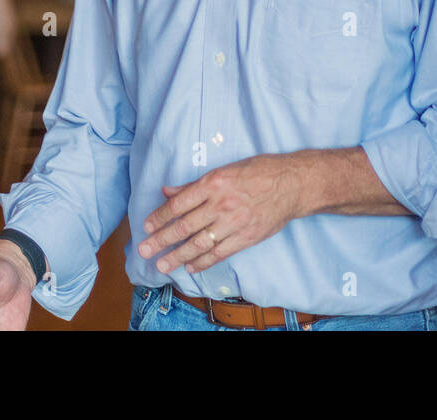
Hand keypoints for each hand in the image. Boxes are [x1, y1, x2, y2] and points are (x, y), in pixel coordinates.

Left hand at [137, 153, 305, 274]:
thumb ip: (195, 185)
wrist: (293, 184)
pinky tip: (190, 267)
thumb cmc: (258, 171)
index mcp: (213, 183)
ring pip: (199, 244)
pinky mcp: (246, 237)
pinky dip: (203, 261)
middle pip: (184, 226)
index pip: (179, 204)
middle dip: (161, 240)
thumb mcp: (224, 170)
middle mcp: (221, 204)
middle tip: (144, 250)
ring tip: (162, 265)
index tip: (146, 226)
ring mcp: (234, 223)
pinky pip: (219, 253)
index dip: (160, 217)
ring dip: (178, 256)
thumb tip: (167, 192)